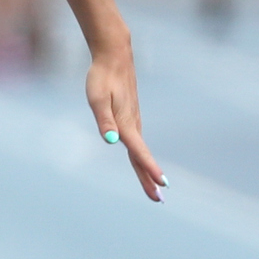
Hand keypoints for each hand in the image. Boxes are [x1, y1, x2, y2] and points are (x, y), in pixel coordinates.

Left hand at [85, 48, 166, 201]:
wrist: (114, 58)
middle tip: (159, 200)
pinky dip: (142, 157)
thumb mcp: (97, 99)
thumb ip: (104, 121)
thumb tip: (111, 141)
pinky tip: (141, 163)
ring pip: (140, 152)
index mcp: (126, 124)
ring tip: (155, 187)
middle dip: (149, 180)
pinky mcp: (130, 118)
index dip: (149, 169)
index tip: (161, 185)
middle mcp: (133, 125)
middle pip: (142, 158)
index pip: (139, 152)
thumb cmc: (102, 78)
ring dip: (147, 171)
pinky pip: (137, 144)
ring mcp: (133, 122)